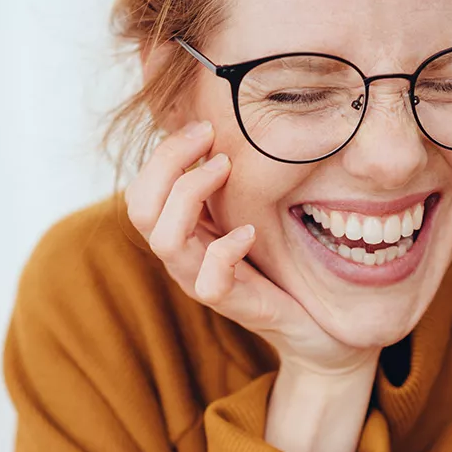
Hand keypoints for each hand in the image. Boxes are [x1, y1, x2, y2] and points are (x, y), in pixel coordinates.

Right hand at [124, 120, 377, 377]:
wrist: (312, 325)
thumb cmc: (277, 264)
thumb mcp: (245, 214)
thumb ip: (225, 185)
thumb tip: (222, 126)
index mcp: (180, 232)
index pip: (140, 192)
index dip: (163, 154)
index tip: (203, 126)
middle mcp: (182, 257)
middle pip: (141, 209)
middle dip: (169, 162)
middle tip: (209, 137)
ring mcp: (201, 281)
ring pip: (165, 240)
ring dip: (190, 194)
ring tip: (225, 168)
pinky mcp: (231, 304)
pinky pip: (209, 280)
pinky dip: (226, 249)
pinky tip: (251, 231)